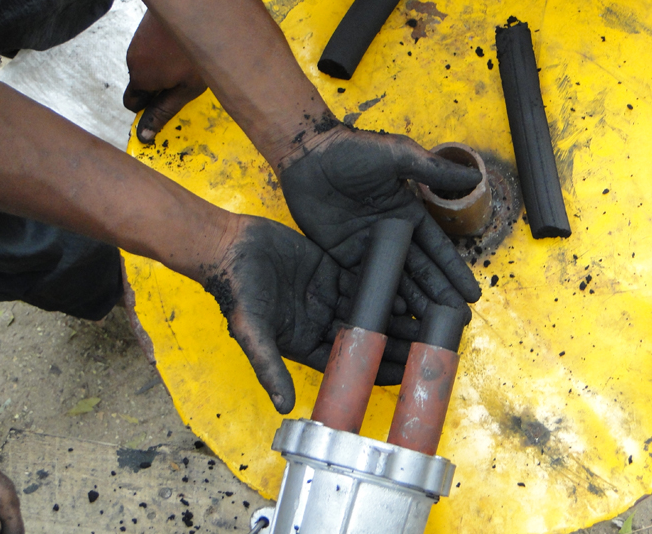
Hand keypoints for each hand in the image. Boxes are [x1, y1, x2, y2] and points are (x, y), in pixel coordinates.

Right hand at [123, 10, 206, 142]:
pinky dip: (166, 51)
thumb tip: (143, 136)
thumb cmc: (197, 51)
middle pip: (142, 84)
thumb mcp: (186, 89)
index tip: (170, 101)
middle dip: (159, 87)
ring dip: (165, 68)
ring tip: (190, 60)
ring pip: (149, 65)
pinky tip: (186, 46)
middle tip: (186, 80)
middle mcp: (133, 59)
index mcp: (140, 78)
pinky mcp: (146, 26)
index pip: (132, 104)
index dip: (151, 107)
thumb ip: (164, 112)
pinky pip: (153, 48)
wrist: (198, 3)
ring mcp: (138, 40)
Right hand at [201, 214, 415, 413]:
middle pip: (363, 336)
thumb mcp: (251, 331)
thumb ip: (268, 366)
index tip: (401, 376)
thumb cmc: (236, 290)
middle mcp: (319, 321)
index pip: (346, 362)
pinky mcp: (329, 269)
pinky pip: (361, 279)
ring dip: (392, 314)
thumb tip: (283, 406)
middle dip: (391, 341)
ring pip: (367, 308)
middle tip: (423, 347)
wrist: (228, 246)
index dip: (372, 369)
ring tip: (423, 321)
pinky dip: (382, 285)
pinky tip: (405, 290)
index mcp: (304, 342)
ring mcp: (326, 295)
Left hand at [277, 122, 482, 318]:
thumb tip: (475, 177)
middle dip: (438, 297)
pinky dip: (378, 300)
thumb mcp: (397, 155)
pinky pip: (363, 282)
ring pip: (394, 282)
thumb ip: (434, 170)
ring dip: (412, 305)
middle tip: (457, 324)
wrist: (307, 154)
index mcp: (407, 214)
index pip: (437, 249)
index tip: (471, 296)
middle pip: (419, 273)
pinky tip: (392, 319)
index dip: (453, 273)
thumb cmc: (352, 150)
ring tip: (428, 331)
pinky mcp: (341, 256)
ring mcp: (366, 248)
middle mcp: (391, 235)